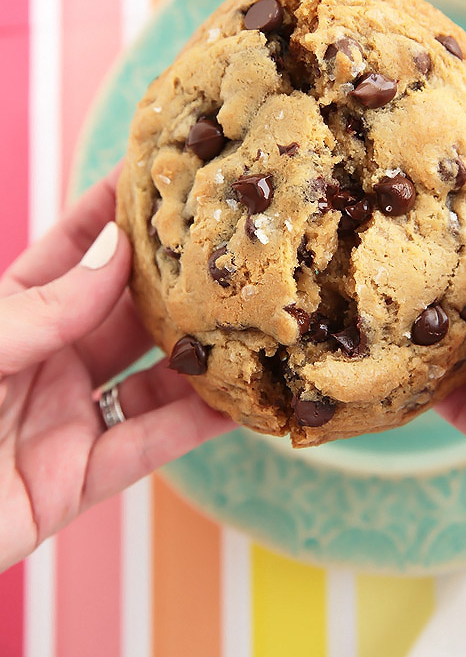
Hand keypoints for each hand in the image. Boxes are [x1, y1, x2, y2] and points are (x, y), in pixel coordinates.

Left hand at [0, 166, 233, 571]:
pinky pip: (146, 446)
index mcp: (12, 316)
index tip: (162, 178)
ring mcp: (66, 417)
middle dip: (176, 282)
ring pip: (150, 378)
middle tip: (228, 249)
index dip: (115, 213)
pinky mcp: (77, 479)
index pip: (72, 251)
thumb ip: (44, 305)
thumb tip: (115, 251)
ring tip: (251, 323)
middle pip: (126, 311)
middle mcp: (48, 359)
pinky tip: (238, 402)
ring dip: (200, 356)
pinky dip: (194, 426)